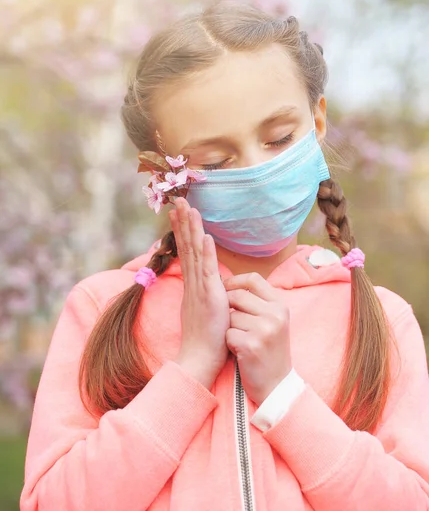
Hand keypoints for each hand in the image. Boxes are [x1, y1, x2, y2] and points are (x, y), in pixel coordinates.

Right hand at [169, 198, 229, 389]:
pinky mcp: (208, 297)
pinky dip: (206, 252)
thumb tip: (209, 283)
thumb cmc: (205, 339)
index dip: (183, 231)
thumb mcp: (204, 311)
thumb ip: (205, 294)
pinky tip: (205, 235)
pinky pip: (207, 271)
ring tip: (189, 208)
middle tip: (178, 200)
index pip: (187, 252)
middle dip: (183, 222)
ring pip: (194, 253)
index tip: (178, 212)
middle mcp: (192, 283)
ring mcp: (199, 289)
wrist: (198, 360)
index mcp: (192, 286)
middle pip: (186, 246)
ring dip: (192, 229)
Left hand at [224, 272, 291, 405]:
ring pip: (229, 315)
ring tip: (241, 340)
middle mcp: (275, 314)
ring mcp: (264, 329)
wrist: (276, 385)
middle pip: (237, 295)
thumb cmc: (268, 350)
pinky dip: (228, 343)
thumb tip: (227, 281)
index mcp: (280, 305)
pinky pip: (227, 334)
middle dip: (228, 308)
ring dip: (229, 328)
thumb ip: (257, 301)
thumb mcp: (273, 321)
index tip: (225, 289)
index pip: (253, 279)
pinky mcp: (251, 345)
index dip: (235, 281)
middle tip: (233, 323)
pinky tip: (239, 351)